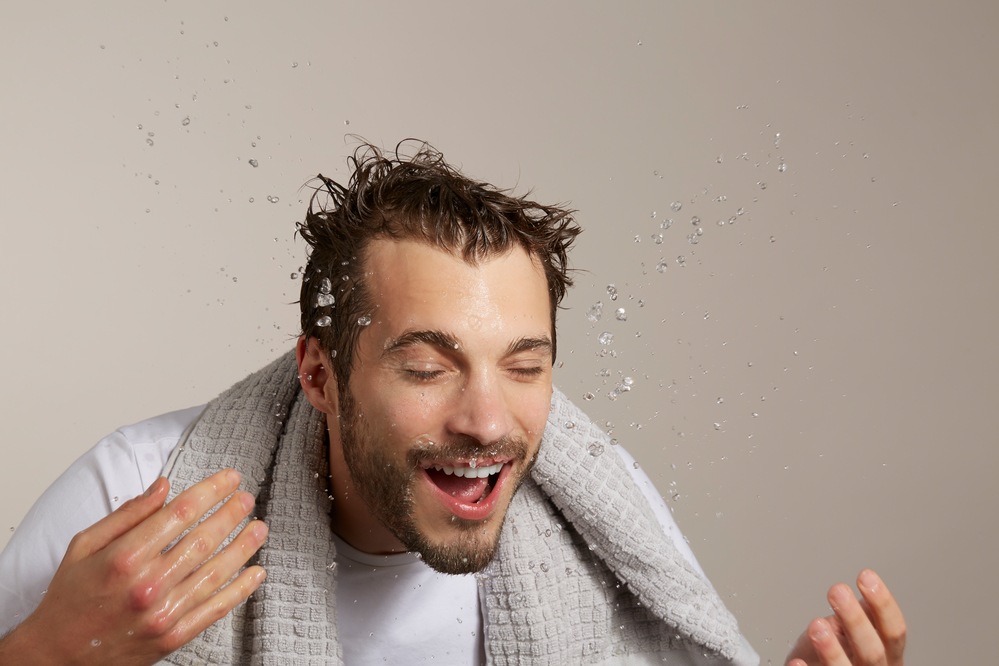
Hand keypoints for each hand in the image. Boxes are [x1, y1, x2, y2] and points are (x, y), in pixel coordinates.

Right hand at [0, 470, 267, 665]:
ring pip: (215, 573)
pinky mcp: (172, 637)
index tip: (229, 478)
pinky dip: (240, 590)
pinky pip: (215, 610)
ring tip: (260, 527)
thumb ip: (128, 513)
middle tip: (248, 498)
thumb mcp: (85, 544)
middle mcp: (146, 584)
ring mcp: (162, 613)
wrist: (56, 656)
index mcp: (124, 556)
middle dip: (231, 514)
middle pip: (203, 540)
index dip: (211, 491)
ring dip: (243, 547)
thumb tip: (164, 485)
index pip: (180, 513)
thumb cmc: (69, 598)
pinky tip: (256, 572)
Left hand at [785, 569, 904, 665]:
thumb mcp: (855, 629)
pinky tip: (796, 662)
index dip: (883, 604)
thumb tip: (868, 584)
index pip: (894, 632)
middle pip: (873, 652)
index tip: (865, 576)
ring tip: (816, 626)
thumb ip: (863, 614)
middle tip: (837, 591)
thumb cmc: (837, 650)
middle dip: (855, 620)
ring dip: (832, 650)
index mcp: (889, 656)